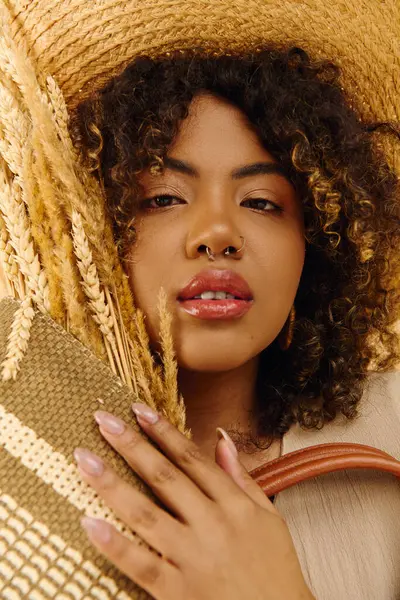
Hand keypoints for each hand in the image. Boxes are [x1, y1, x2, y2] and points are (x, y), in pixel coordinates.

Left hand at [73, 403, 314, 599]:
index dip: (163, 432)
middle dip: (132, 445)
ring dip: (111, 484)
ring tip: (84, 459)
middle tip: (103, 420)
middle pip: (164, 477)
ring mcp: (193, 558)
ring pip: (145, 514)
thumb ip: (243, 477)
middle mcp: (211, 525)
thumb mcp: (270, 517)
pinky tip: (88, 522)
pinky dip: (114, 544)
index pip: (192, 459)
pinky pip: (140, 564)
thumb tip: (222, 439)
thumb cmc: (276, 570)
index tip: (138, 410)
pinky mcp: (178, 592)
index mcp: (233, 504)